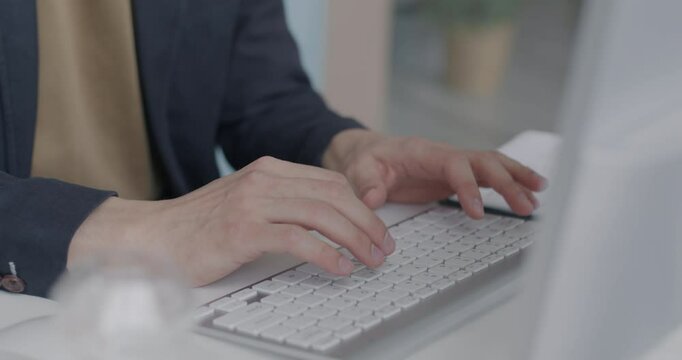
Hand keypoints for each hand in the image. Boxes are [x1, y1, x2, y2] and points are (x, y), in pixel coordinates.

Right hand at [68, 157, 392, 286]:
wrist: (152, 236)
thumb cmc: (200, 226)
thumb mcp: (246, 202)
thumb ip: (282, 202)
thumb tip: (327, 219)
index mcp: (268, 170)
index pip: (330, 181)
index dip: (361, 205)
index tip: (377, 228)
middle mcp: (264, 179)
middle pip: (334, 195)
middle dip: (367, 222)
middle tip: (384, 247)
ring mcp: (253, 203)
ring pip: (322, 214)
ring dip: (355, 239)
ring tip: (371, 260)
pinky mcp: (243, 230)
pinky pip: (298, 240)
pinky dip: (326, 254)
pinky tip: (340, 268)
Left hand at [323, 129, 546, 217]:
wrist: (368, 152)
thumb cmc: (366, 160)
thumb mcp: (358, 171)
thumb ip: (367, 183)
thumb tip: (373, 199)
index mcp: (423, 152)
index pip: (455, 165)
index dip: (469, 186)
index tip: (477, 212)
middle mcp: (444, 154)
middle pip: (483, 162)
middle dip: (507, 183)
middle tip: (525, 206)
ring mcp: (453, 163)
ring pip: (492, 164)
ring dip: (516, 178)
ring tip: (539, 195)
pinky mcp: (456, 174)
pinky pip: (488, 174)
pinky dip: (510, 181)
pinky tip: (528, 192)